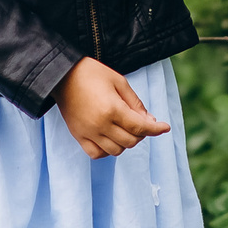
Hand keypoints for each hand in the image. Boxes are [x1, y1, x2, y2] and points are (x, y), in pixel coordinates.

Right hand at [55, 56, 170, 157]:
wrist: (62, 75)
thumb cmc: (92, 73)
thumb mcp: (119, 82)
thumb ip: (135, 103)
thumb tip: (150, 121)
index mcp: (112, 109)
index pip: (140, 127)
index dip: (156, 129)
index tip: (165, 127)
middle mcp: (100, 125)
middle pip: (130, 141)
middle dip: (141, 134)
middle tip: (141, 122)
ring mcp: (88, 133)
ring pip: (116, 150)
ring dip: (126, 142)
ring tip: (125, 129)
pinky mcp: (78, 136)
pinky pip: (97, 154)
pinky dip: (107, 150)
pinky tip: (111, 139)